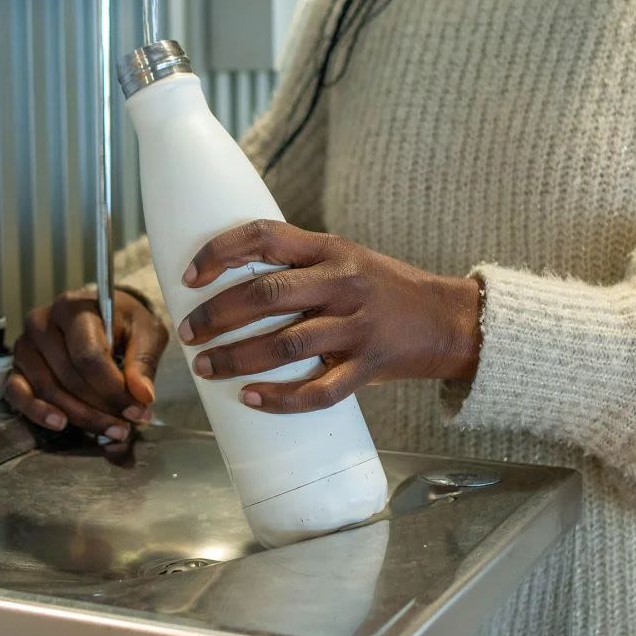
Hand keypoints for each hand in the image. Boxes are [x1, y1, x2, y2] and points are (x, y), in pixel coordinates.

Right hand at [4, 288, 168, 438]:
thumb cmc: (124, 322)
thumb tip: (142, 395)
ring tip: (110, 429)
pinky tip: (60, 423)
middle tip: (127, 424)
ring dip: (80, 417)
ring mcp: (25, 346)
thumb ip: (144, 362)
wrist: (102, 315)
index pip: (89, 356)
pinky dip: (38, 412)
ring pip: (48, 390)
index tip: (136, 409)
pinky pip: (17, 394)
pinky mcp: (16, 367)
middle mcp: (42, 323)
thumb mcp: (146, 332)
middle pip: (69, 377)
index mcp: (74, 308)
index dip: (113, 389)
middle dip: (101, 408)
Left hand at [179, 220, 481, 413]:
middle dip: (216, 315)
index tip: (190, 277)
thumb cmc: (385, 288)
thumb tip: (232, 280)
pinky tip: (250, 398)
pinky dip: (279, 399)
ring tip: (205, 367)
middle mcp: (342, 283)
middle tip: (188, 332)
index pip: (264, 237)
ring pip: (283, 345)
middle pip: (265, 295)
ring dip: (235, 358)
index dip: (219, 252)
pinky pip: (317, 390)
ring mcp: (356, 327)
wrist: (447, 320)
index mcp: (330, 249)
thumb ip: (300, 264)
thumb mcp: (346, 258)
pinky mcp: (368, 366)